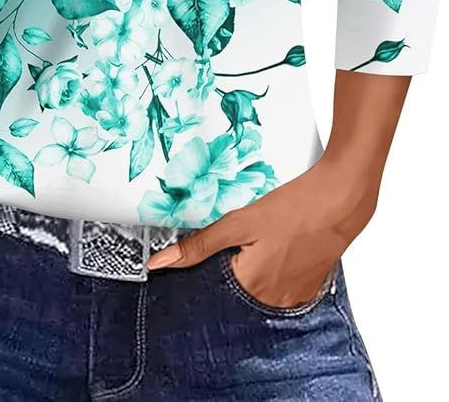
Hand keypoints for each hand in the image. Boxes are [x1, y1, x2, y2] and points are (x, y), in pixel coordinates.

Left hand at [145, 153, 378, 307]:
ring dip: (253, 263)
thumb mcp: (240, 222)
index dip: (205, 265)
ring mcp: (293, 296)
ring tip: (264, 236)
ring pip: (257, 284)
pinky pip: (280, 282)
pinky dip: (274, 265)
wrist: (341, 199)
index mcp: (251, 287)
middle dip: (230, 263)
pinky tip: (278, 243)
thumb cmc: (294, 208)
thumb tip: (159, 263)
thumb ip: (199, 245)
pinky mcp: (308, 286)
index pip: (211, 286)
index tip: (208, 246)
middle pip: (235, 286)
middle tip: (243, 236)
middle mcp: (272, 300)